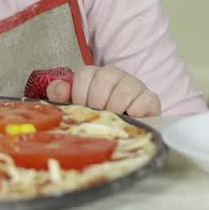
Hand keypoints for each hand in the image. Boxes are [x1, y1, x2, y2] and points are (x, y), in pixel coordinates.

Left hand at [45, 65, 160, 116]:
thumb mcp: (77, 109)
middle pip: (104, 77)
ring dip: (115, 108)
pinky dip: (135, 111)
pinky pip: (144, 100)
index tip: (82, 108)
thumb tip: (57, 89)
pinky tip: (130, 118)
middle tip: (97, 116)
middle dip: (96, 102)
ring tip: (113, 120)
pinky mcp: (150, 99)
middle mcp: (115, 76)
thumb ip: (62, 97)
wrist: (127, 135)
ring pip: (124, 87)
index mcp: (95, 76)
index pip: (85, 73)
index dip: (80, 93)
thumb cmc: (99, 121)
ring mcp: (134, 85)